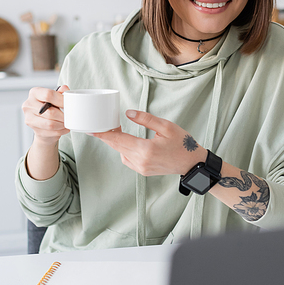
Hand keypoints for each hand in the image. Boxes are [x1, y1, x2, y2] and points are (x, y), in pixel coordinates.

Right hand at [22, 85, 69, 144]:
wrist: (43, 124)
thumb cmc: (50, 108)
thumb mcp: (55, 98)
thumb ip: (60, 93)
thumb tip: (65, 88)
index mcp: (34, 93)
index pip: (48, 95)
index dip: (61, 100)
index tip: (69, 105)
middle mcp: (28, 104)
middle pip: (50, 112)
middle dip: (63, 116)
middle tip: (70, 117)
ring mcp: (29, 118)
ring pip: (50, 124)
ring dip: (62, 125)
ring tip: (67, 123)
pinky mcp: (34, 129)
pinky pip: (50, 132)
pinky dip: (60, 131)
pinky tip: (64, 128)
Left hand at [92, 110, 206, 176]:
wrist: (192, 163)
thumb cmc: (182, 143)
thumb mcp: (166, 126)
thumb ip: (145, 119)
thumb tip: (128, 113)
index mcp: (146, 149)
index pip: (118, 140)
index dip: (104, 134)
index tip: (91, 129)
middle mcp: (141, 161)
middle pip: (117, 146)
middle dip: (107, 136)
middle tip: (101, 124)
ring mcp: (141, 168)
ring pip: (121, 153)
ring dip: (117, 143)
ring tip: (117, 131)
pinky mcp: (143, 171)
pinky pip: (127, 160)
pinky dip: (124, 150)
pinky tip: (128, 142)